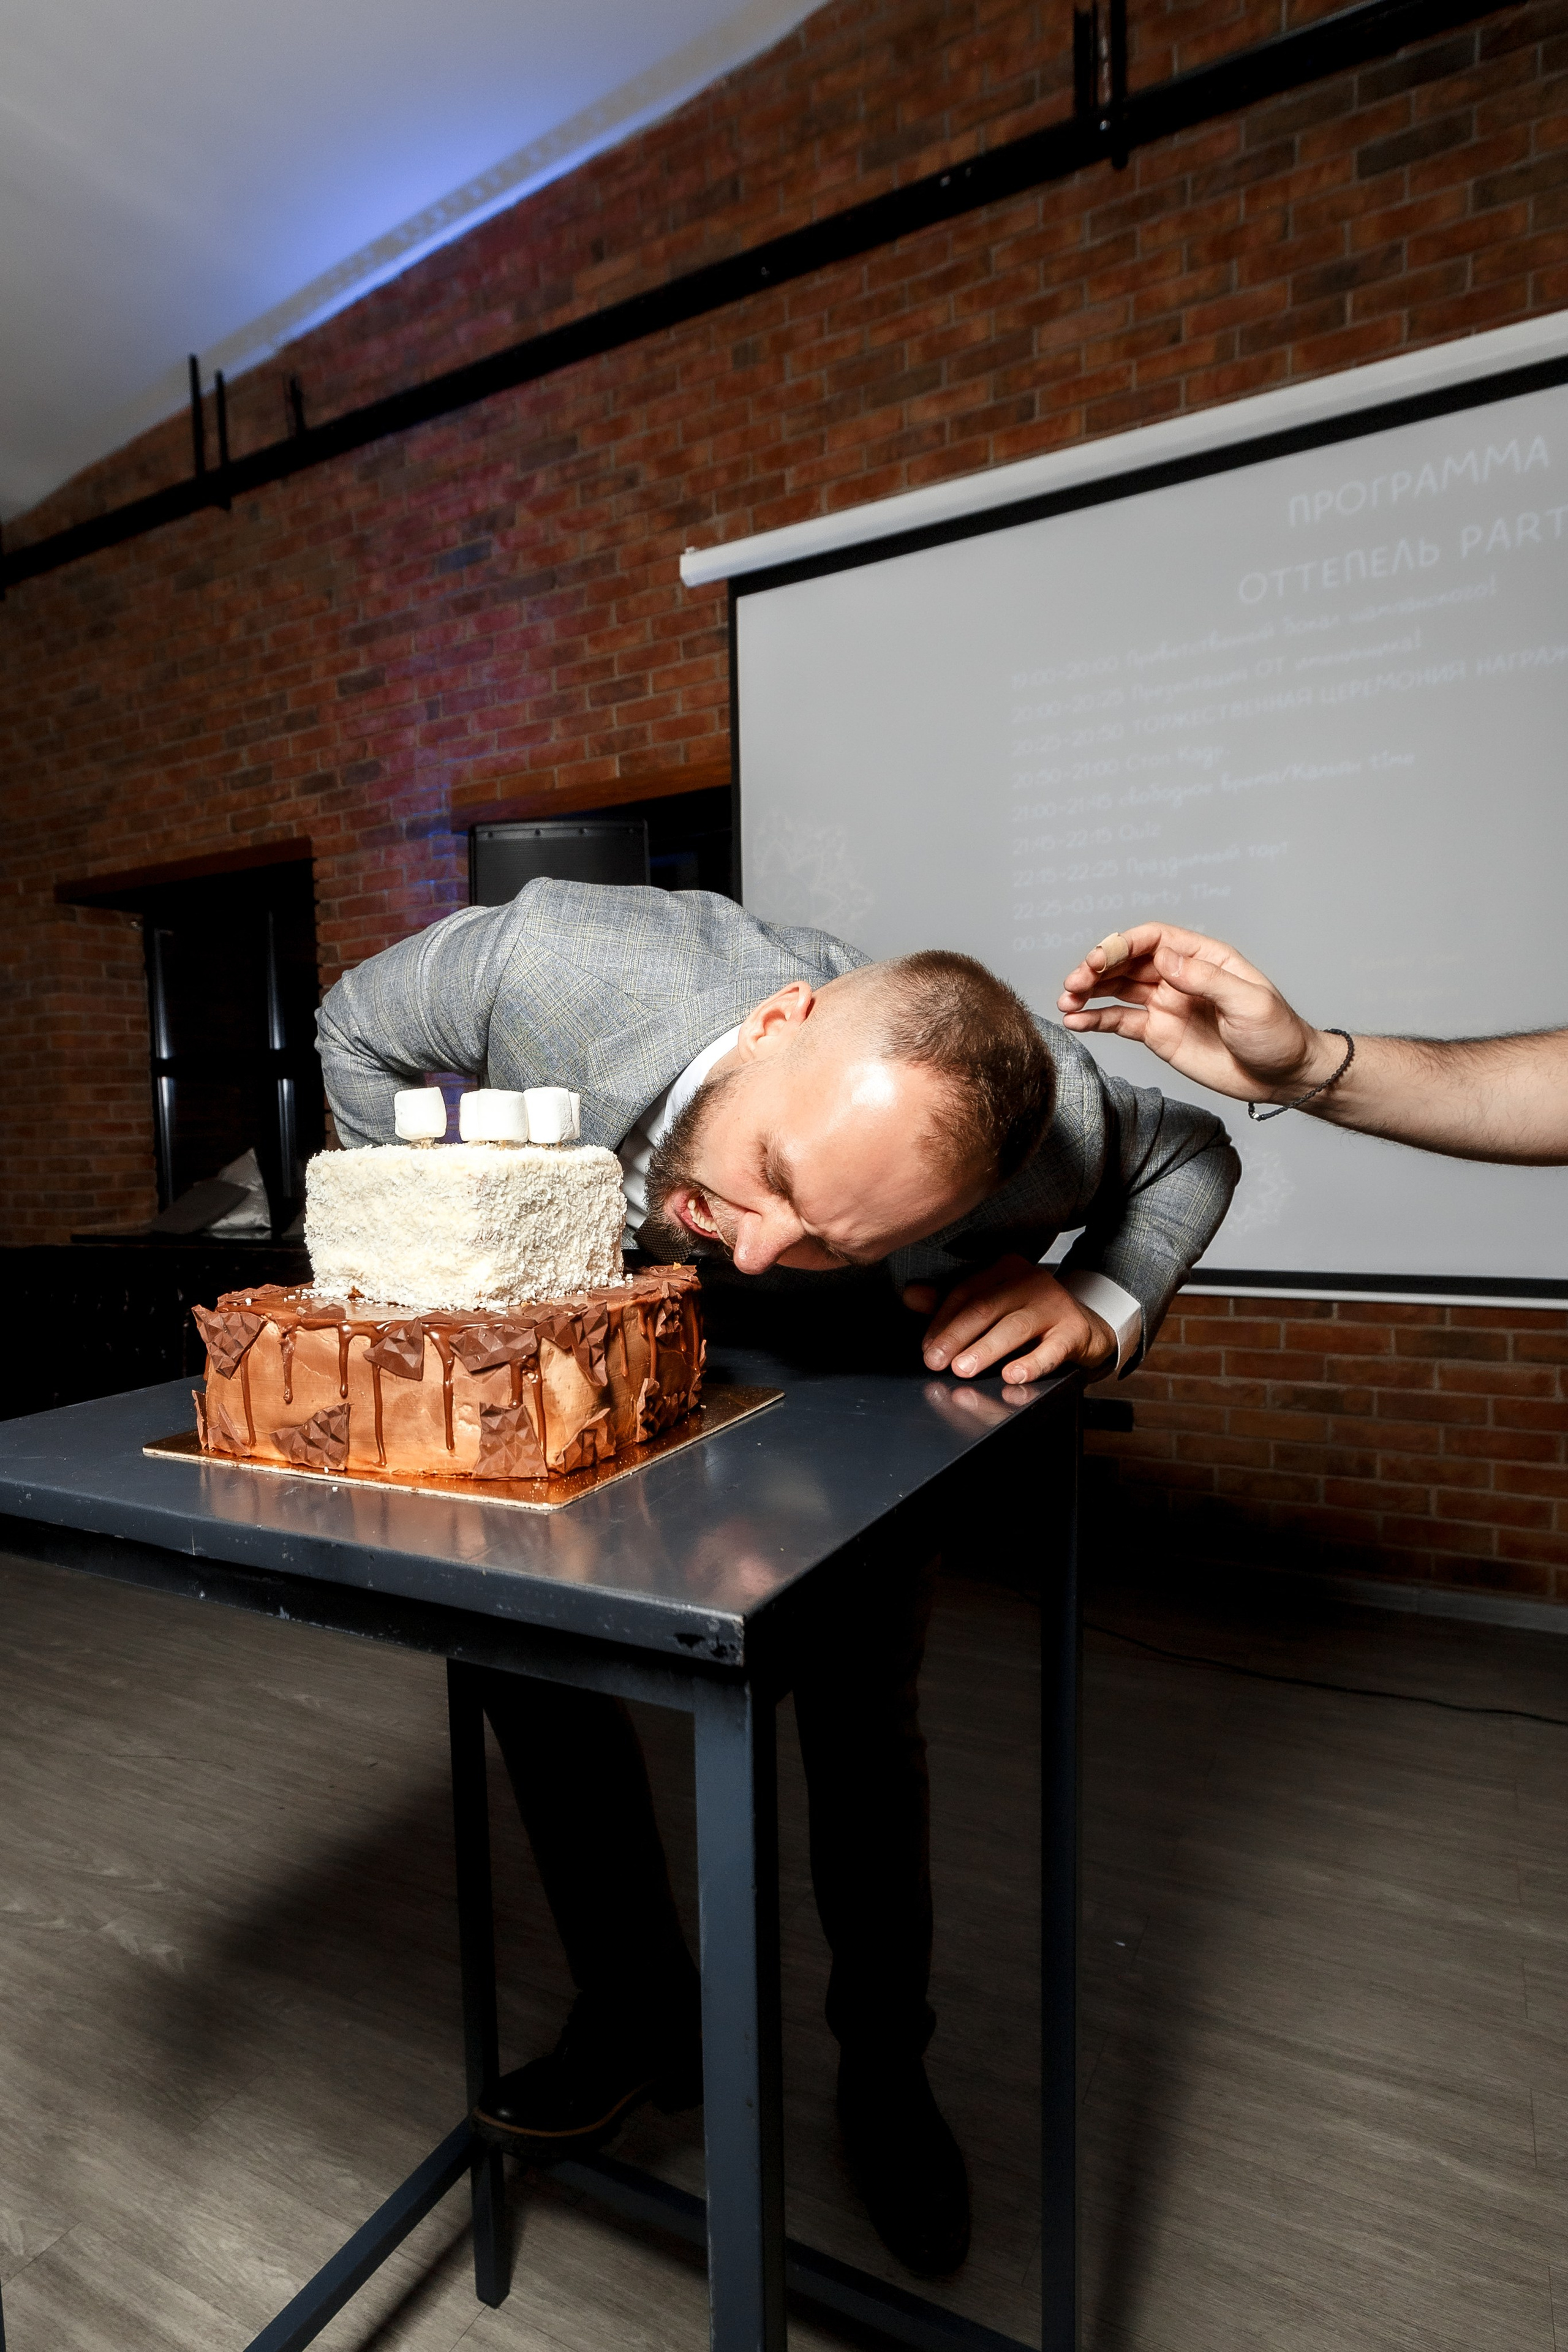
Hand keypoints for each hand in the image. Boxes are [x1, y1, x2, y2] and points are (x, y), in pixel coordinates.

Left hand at [903, 1257, 1115, 1383]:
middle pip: (985, 1308)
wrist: (1084, 1328)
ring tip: (963, 1369)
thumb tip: (910, 1295)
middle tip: (935, 1361)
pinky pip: (1051, 1350)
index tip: (927, 1347)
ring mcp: (1054, 1304)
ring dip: (985, 1350)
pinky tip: (1013, 1375)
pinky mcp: (1074, 1331)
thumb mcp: (991, 1305)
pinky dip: (1031, 1364)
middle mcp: (1030, 1281)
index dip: (942, 1321)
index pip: (966, 1292)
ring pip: (1013, 1327)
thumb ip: (951, 1303)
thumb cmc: (1029, 1317)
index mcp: (1005, 1269)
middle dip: (956, 1336)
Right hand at [1057, 921, 1338, 1104]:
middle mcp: (1179, 976)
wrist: (1282, 1076)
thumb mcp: (1248, 1003)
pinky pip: (1119, 1021)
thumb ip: (1206, 980)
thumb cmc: (1276, 1034)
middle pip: (1128, 962)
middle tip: (1075, 982)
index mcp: (1203, 958)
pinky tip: (1076, 1022)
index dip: (1124, 944)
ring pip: (1116, 989)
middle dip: (1097, 967)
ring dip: (1088, 991)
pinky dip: (1095, 1020)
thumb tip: (1165, 959)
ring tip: (1066, 1001)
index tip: (1101, 958)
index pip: (1155, 939)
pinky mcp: (1157, 1033)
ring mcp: (1165, 1004)